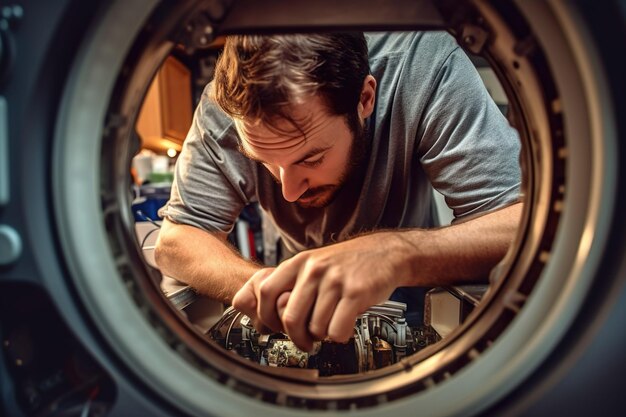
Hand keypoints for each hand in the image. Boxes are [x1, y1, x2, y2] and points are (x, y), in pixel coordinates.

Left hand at [234, 233, 404, 350]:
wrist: (386, 253)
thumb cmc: (349, 264)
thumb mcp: (316, 263)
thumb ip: (296, 284)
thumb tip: (275, 315)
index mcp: (300, 262)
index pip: (267, 291)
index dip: (268, 316)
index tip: (277, 327)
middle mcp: (314, 269)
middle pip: (290, 317)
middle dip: (297, 337)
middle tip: (305, 342)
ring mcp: (334, 280)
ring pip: (316, 327)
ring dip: (323, 335)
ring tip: (331, 326)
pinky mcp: (355, 292)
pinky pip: (337, 330)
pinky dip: (340, 335)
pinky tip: (345, 325)